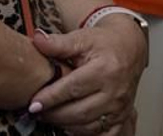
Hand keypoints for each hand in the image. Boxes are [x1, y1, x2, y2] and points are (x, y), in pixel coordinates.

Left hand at [28, 21, 146, 133]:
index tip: (34, 103)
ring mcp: (120, 107)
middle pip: (80, 111)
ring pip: (89, 126)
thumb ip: (58, 43)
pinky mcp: (123, 117)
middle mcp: (115, 91)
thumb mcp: (82, 38)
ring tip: (48, 117)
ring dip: (66, 125)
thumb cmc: (104, 43)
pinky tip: (70, 126)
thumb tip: (37, 40)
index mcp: (105, 70)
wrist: (129, 48)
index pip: (73, 88)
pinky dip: (84, 133)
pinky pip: (103, 134)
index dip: (51, 97)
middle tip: (36, 112)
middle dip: (55, 114)